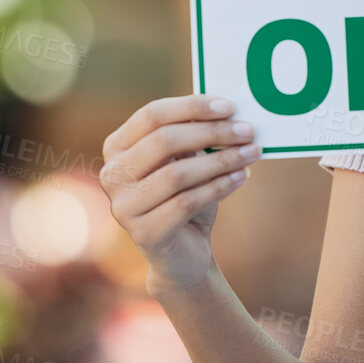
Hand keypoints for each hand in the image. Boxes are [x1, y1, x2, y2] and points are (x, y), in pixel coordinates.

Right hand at [99, 93, 261, 295]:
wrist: (183, 256)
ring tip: (251, 153)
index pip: (152, 115)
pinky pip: (186, 203)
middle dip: (212, 132)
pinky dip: (219, 186)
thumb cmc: (186, 198)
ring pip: (177, 174)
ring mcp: (124, 206)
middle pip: (163, 141)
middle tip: (248, 130)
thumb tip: (227, 110)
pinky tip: (241, 176)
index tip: (230, 107)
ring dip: (221, 160)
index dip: (192, 107)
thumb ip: (195, 135)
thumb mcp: (187, 161)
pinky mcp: (144, 233)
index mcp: (117, 148)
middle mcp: (112, 175)